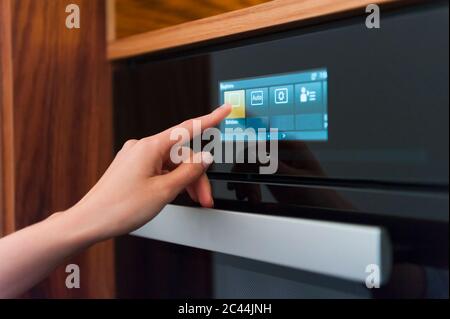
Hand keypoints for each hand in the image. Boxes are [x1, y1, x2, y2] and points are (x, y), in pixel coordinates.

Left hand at [66, 104, 230, 241]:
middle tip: (204, 197)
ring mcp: (135, 157)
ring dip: (185, 181)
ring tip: (192, 200)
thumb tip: (205, 158)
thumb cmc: (119, 207)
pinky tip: (175, 194)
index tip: (224, 110)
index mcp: (150, 147)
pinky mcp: (132, 167)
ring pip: (171, 164)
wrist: (90, 221)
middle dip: (196, 175)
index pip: (188, 128)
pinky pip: (159, 169)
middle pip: (182, 155)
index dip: (210, 119)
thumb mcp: (163, 191)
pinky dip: (171, 181)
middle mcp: (142, 147)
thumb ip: (188, 172)